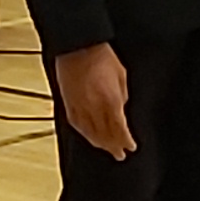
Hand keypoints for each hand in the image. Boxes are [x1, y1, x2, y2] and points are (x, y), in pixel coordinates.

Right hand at [52, 44, 135, 159]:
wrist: (78, 45)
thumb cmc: (101, 55)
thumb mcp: (121, 75)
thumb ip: (122, 96)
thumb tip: (122, 109)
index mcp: (110, 99)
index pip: (119, 129)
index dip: (125, 141)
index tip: (131, 147)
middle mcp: (93, 106)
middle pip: (105, 134)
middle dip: (114, 146)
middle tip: (120, 155)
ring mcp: (79, 106)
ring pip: (90, 132)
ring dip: (99, 144)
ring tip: (107, 149)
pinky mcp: (68, 102)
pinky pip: (76, 124)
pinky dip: (84, 133)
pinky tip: (89, 137)